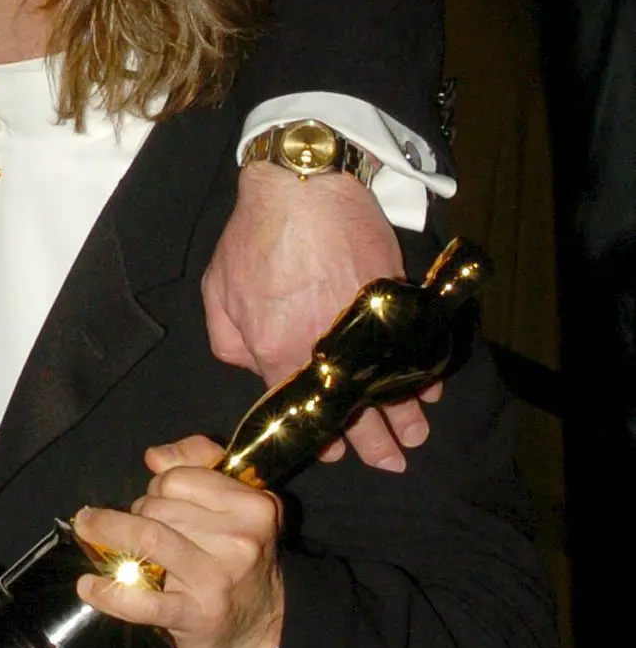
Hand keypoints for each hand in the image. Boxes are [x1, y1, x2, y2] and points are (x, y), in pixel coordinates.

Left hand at [72, 437, 283, 647]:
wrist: (264, 625)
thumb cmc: (239, 559)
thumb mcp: (237, 506)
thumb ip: (198, 467)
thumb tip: (155, 456)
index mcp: (252, 506)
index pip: (178, 477)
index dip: (158, 485)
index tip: (159, 500)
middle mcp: (239, 540)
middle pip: (158, 507)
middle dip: (138, 512)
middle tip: (139, 529)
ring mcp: (215, 578)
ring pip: (147, 538)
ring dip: (112, 533)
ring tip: (89, 531)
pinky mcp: (194, 615)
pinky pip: (142, 600)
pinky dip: (109, 592)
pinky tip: (89, 586)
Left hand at [203, 162, 438, 470]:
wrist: (300, 184)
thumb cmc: (252, 236)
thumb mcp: (218, 295)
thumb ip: (230, 344)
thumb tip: (253, 370)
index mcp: (277, 351)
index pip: (301, 409)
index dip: (321, 434)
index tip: (335, 450)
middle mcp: (323, 346)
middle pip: (354, 406)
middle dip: (373, 440)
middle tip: (390, 463)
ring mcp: (362, 322)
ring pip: (389, 380)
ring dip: (405, 411)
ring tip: (417, 437)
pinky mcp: (391, 295)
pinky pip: (411, 344)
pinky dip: (423, 368)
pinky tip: (431, 388)